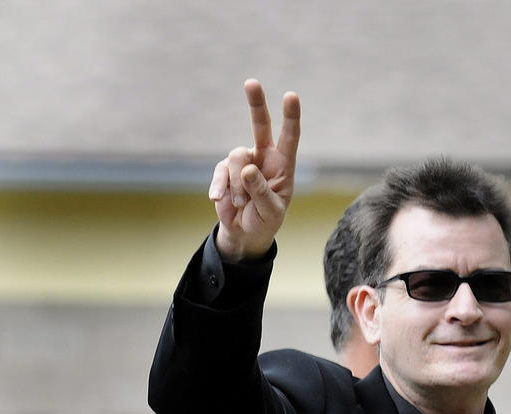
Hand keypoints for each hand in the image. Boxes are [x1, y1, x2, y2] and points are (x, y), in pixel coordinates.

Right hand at [209, 79, 300, 261]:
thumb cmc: (265, 221)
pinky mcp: (225, 170)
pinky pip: (220, 172)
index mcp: (283, 166)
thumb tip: (248, 169)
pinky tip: (219, 201)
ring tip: (239, 204)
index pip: (289, 138)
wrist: (245, 233)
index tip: (291, 96)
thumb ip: (261, 192)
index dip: (290, 117)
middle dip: (256, 103)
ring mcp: (243, 162)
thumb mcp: (270, 212)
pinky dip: (220, 188)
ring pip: (236, 157)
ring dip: (237, 184)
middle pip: (260, 124)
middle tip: (251, 83)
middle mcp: (264, 157)